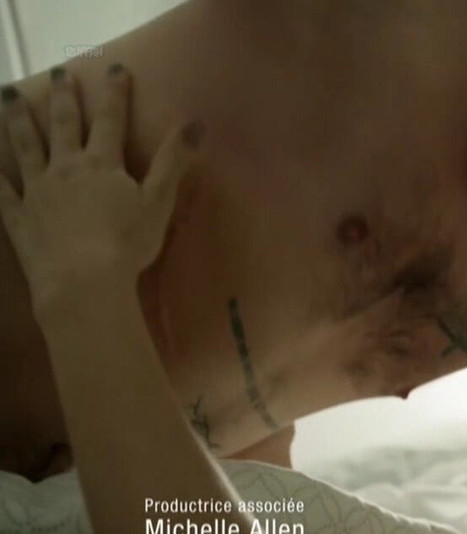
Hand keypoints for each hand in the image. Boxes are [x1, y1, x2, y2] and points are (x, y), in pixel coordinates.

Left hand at [0, 65, 201, 307]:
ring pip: (26, 146)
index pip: (111, 119)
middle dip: (64, 97)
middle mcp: (66, 167)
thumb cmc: (127, 243)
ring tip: (10, 95)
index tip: (115, 68)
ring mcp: (37, 190)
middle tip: (59, 72)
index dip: (115, 92)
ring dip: (19, 119)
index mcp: (103, 163)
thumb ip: (174, 161)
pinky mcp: (18, 216)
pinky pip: (2, 190)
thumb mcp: (159, 201)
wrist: (83, 281)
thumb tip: (196, 124)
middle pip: (64, 125)